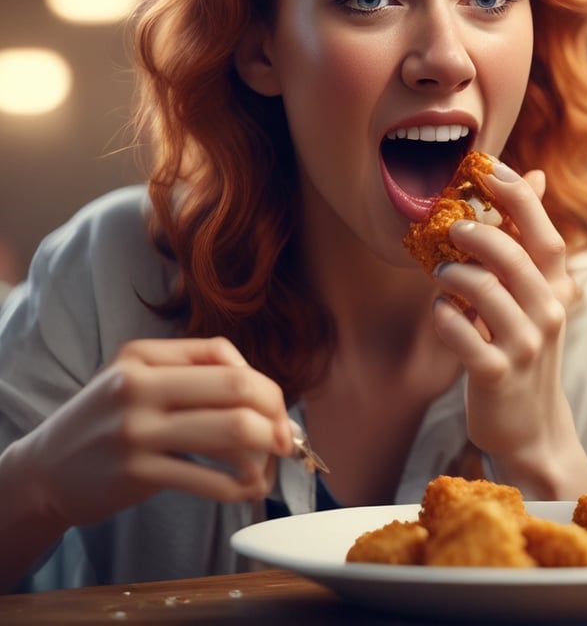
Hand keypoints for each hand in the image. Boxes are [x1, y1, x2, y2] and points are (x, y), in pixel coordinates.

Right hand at [18, 337, 293, 528]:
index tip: (275, 407)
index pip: (222, 354)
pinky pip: (209, 480)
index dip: (261, 381)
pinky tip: (245, 489)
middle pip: (236, 389)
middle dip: (274, 413)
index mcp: (142, 355)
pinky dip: (239, 486)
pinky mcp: (137, 474)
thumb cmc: (106, 418)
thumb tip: (255, 379)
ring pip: (230, 433)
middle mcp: (139, 386)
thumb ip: (192, 363)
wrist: (46, 470)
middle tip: (285, 437)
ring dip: (264, 452)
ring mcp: (137, 431)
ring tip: (268, 465)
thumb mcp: (135, 373)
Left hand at [430, 162, 586, 497]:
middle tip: (451, 228)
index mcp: (556, 289)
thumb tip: (533, 177)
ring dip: (452, 275)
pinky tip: (443, 316)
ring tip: (442, 276)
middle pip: (513, 256)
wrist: (531, 427)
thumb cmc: (523, 349)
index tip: (489, 167)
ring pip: (483, 290)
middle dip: (476, 233)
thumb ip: (528, 240)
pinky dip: (443, 318)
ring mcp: (524, 346)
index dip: (518, 196)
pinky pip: (460, 334)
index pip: (544, 233)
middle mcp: (548, 313)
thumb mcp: (535, 296)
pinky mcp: (495, 374)